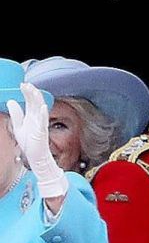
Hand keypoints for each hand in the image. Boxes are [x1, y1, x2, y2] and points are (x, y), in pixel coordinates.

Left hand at [7, 83, 67, 197]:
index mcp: (32, 117)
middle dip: (31, 93)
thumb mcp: (18, 126)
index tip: (23, 84)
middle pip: (35, 103)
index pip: (30, 102)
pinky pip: (43, 122)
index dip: (27, 93)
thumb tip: (11, 102)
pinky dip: (43, 115)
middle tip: (26, 84)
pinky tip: (42, 108)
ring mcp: (40, 125)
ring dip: (37, 100)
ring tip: (33, 91)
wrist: (36, 158)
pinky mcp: (41, 133)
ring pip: (40, 110)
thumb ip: (16, 114)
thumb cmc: (29, 143)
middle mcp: (37, 119)